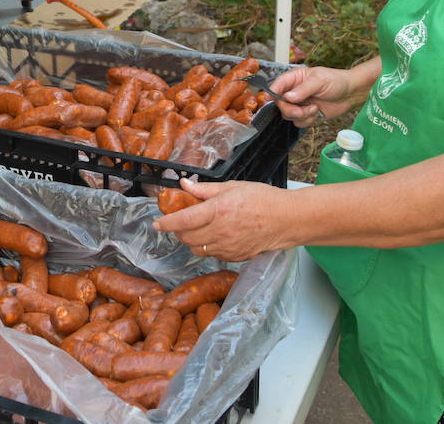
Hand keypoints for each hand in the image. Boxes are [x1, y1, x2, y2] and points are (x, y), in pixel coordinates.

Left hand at [153, 179, 287, 261]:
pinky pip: (212, 255)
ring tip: (197, 229)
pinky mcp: (235, 257)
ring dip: (191, 241)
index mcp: (218, 211)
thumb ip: (205, 190)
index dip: (166, 223)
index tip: (156, 223)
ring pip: (197, 249)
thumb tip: (184, 185)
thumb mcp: (232, 187)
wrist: (287, 220)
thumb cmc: (263, 199)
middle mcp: (220, 232)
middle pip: (186, 238)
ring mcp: (228, 247)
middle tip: (180, 221)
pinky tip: (214, 236)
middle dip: (178, 231)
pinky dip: (207, 247)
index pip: (183, 221)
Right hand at [270, 65, 355, 127]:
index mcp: (295, 78)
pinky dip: (308, 121)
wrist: (351, 94)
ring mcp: (300, 104)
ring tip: (315, 109)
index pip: (278, 85)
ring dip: (302, 115)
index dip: (272, 92)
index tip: (269, 99)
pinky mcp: (306, 114)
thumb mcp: (319, 81)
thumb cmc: (336, 81)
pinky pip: (299, 122)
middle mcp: (294, 91)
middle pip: (280, 104)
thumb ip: (303, 89)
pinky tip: (317, 113)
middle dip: (291, 110)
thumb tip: (288, 97)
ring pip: (288, 115)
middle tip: (304, 110)